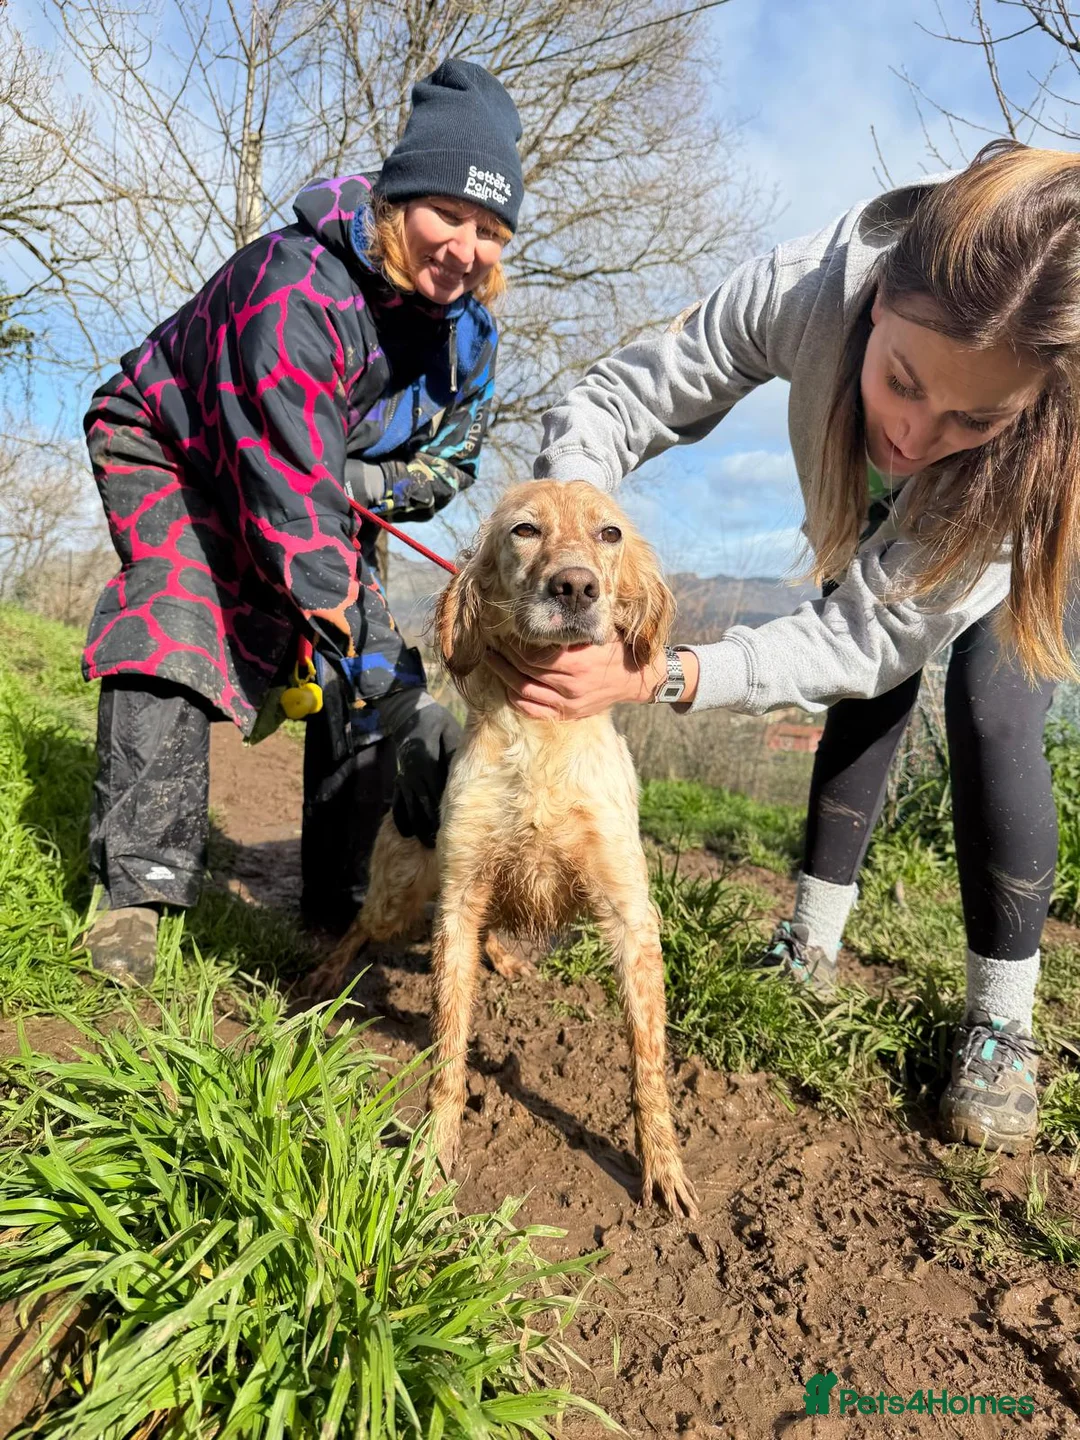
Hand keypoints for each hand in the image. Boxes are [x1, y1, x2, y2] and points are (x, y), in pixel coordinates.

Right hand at [378, 691, 462, 847]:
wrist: (407, 714)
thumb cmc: (436, 723)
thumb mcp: (449, 732)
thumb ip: (456, 753)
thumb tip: (471, 773)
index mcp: (424, 761)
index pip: (435, 792)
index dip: (442, 811)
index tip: (453, 829)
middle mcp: (411, 773)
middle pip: (422, 805)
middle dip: (431, 826)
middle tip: (442, 846)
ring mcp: (403, 778)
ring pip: (409, 807)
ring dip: (418, 826)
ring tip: (427, 844)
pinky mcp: (399, 779)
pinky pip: (397, 803)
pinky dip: (401, 818)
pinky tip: (408, 833)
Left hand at [484, 639, 670, 719]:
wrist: (635, 678)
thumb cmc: (614, 647)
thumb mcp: (597, 632)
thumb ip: (572, 628)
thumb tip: (542, 615)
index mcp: (578, 663)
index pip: (534, 654)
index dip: (515, 642)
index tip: (506, 629)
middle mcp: (571, 686)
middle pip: (525, 670)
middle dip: (504, 655)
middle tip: (493, 642)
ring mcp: (568, 703)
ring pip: (524, 691)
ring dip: (503, 675)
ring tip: (492, 659)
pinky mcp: (568, 714)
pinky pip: (533, 710)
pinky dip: (516, 698)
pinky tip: (507, 685)